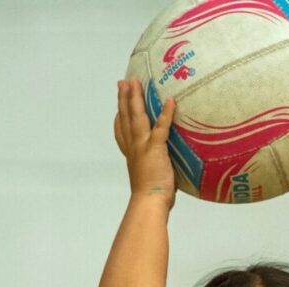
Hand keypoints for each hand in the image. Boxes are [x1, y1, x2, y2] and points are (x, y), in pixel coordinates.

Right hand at [114, 80, 177, 204]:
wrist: (149, 203)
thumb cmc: (152, 197)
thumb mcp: (149, 178)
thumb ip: (154, 169)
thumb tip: (164, 170)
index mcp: (131, 154)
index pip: (121, 132)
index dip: (119, 118)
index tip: (118, 107)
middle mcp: (133, 147)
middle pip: (126, 118)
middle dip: (124, 98)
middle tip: (123, 82)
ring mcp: (142, 146)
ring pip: (136, 117)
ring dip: (135, 98)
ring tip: (134, 82)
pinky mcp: (155, 148)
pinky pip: (161, 127)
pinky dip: (165, 113)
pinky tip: (170, 101)